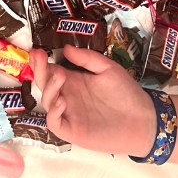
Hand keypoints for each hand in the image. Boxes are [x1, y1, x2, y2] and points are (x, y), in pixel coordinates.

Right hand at [31, 45, 157, 155]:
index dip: (41, 61)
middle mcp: (67, 96)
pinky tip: (62, 101)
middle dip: (39, 70)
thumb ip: (87, 58)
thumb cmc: (126, 93)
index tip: (36, 50)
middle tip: (39, 57)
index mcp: (74, 81)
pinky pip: (54, 122)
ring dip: (49, 87)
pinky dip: (53, 112)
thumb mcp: (108, 68)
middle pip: (44, 83)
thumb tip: (65, 47)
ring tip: (60, 75)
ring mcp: (68, 113)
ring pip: (47, 101)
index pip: (51, 70)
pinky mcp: (72, 130)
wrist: (142, 119)